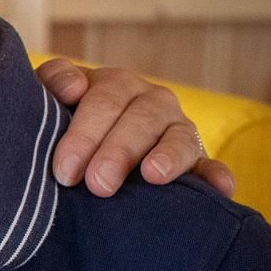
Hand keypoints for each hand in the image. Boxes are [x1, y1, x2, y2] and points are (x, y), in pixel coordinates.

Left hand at [38, 58, 235, 199]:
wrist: (87, 147)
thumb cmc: (62, 120)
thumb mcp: (50, 96)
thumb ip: (54, 80)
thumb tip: (75, 87)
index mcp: (115, 85)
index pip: (103, 101)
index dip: (84, 134)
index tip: (65, 170)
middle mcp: (151, 102)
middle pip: (139, 120)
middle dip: (118, 152)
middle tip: (98, 184)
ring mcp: (176, 130)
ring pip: (178, 137)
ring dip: (168, 156)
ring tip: (153, 176)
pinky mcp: (196, 160)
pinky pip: (210, 166)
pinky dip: (217, 176)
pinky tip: (219, 189)